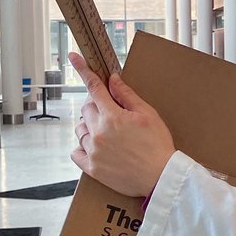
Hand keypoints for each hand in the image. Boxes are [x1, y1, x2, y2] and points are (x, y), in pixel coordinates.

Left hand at [70, 52, 174, 195]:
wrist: (161, 177)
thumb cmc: (158, 146)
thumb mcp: (148, 115)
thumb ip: (127, 96)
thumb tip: (113, 80)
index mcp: (113, 117)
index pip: (94, 88)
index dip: (84, 70)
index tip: (74, 58)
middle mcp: (99, 133)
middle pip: (86, 109)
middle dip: (96, 106)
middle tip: (112, 113)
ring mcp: (94, 151)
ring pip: (80, 130)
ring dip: (89, 127)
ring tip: (107, 134)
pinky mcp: (92, 169)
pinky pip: (76, 153)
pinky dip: (82, 148)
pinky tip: (95, 148)